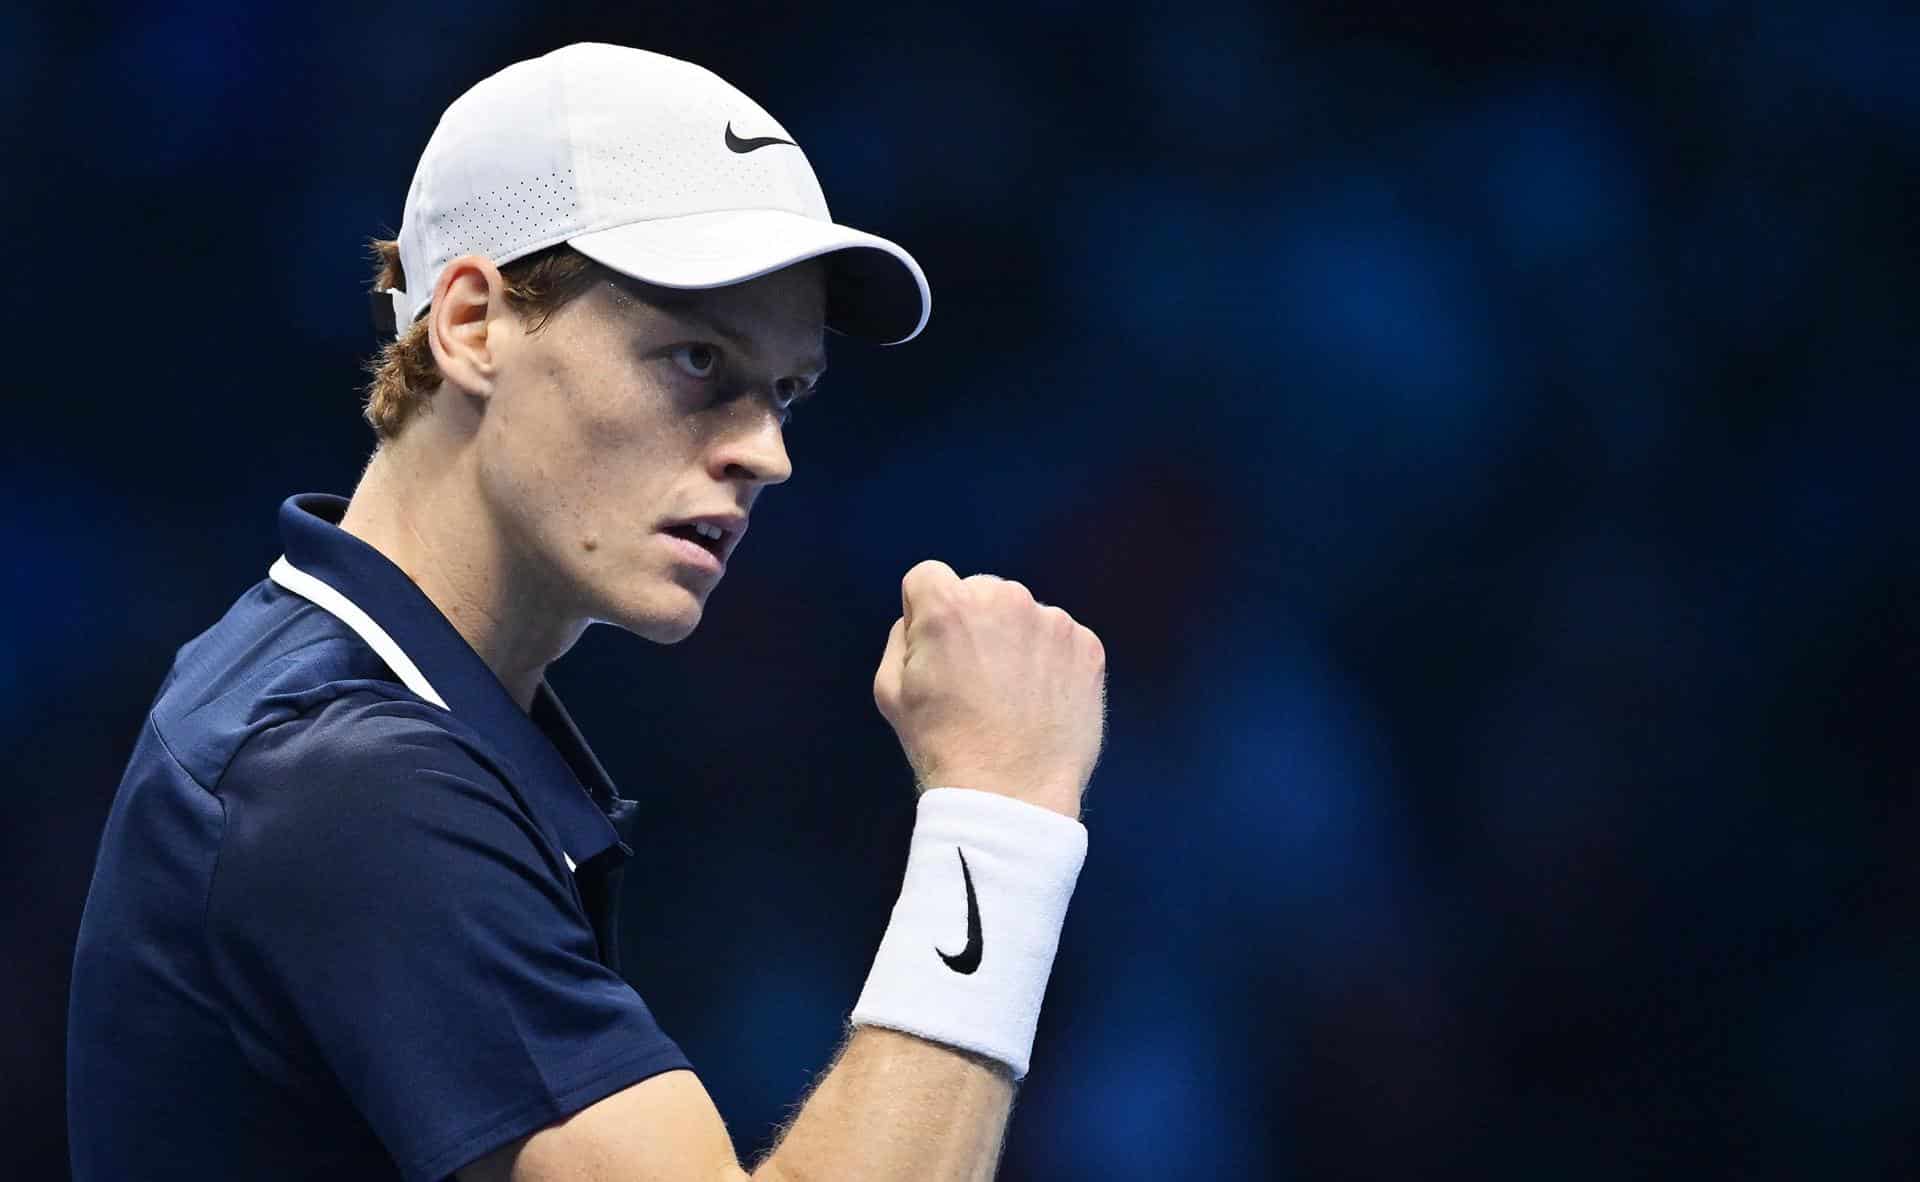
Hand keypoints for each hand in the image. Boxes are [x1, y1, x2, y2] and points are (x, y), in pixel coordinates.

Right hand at [873, 560, 1105, 819]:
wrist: (1011, 794)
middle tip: (976, 678)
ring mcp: (1052, 622)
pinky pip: (1061, 640)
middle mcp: (1004, 599)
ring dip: (1016, 641)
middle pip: (981, 592)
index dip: (926, 613)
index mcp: (950, 606)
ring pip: (1024, 615)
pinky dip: (1052, 662)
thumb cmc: (944, 746)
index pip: (928, 577)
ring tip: (1012, 696)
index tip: (937, 649)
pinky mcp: (1087, 647)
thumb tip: (920, 621)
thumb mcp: (890, 691)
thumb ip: (901, 637)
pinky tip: (1041, 702)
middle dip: (975, 623)